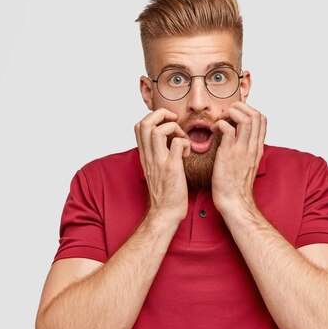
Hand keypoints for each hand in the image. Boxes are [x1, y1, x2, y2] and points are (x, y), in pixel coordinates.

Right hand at [135, 108, 190, 222]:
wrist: (165, 213)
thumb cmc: (164, 194)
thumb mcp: (155, 171)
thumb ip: (157, 156)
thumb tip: (168, 144)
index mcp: (145, 156)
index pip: (139, 126)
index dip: (153, 118)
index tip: (167, 123)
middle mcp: (149, 156)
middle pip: (144, 123)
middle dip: (161, 115)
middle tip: (174, 122)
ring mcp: (159, 161)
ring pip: (158, 130)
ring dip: (173, 127)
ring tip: (181, 138)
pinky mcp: (172, 168)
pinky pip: (178, 143)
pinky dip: (186, 143)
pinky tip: (188, 153)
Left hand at [210, 102, 266, 216]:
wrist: (234, 203)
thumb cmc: (236, 186)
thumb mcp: (247, 165)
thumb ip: (245, 150)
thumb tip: (237, 138)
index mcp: (257, 148)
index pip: (262, 119)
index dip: (249, 110)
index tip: (235, 115)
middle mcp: (252, 146)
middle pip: (256, 114)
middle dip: (241, 107)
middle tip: (227, 113)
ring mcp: (241, 150)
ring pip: (245, 118)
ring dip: (231, 112)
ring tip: (221, 119)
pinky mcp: (228, 154)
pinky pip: (228, 129)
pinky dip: (220, 124)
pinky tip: (214, 130)